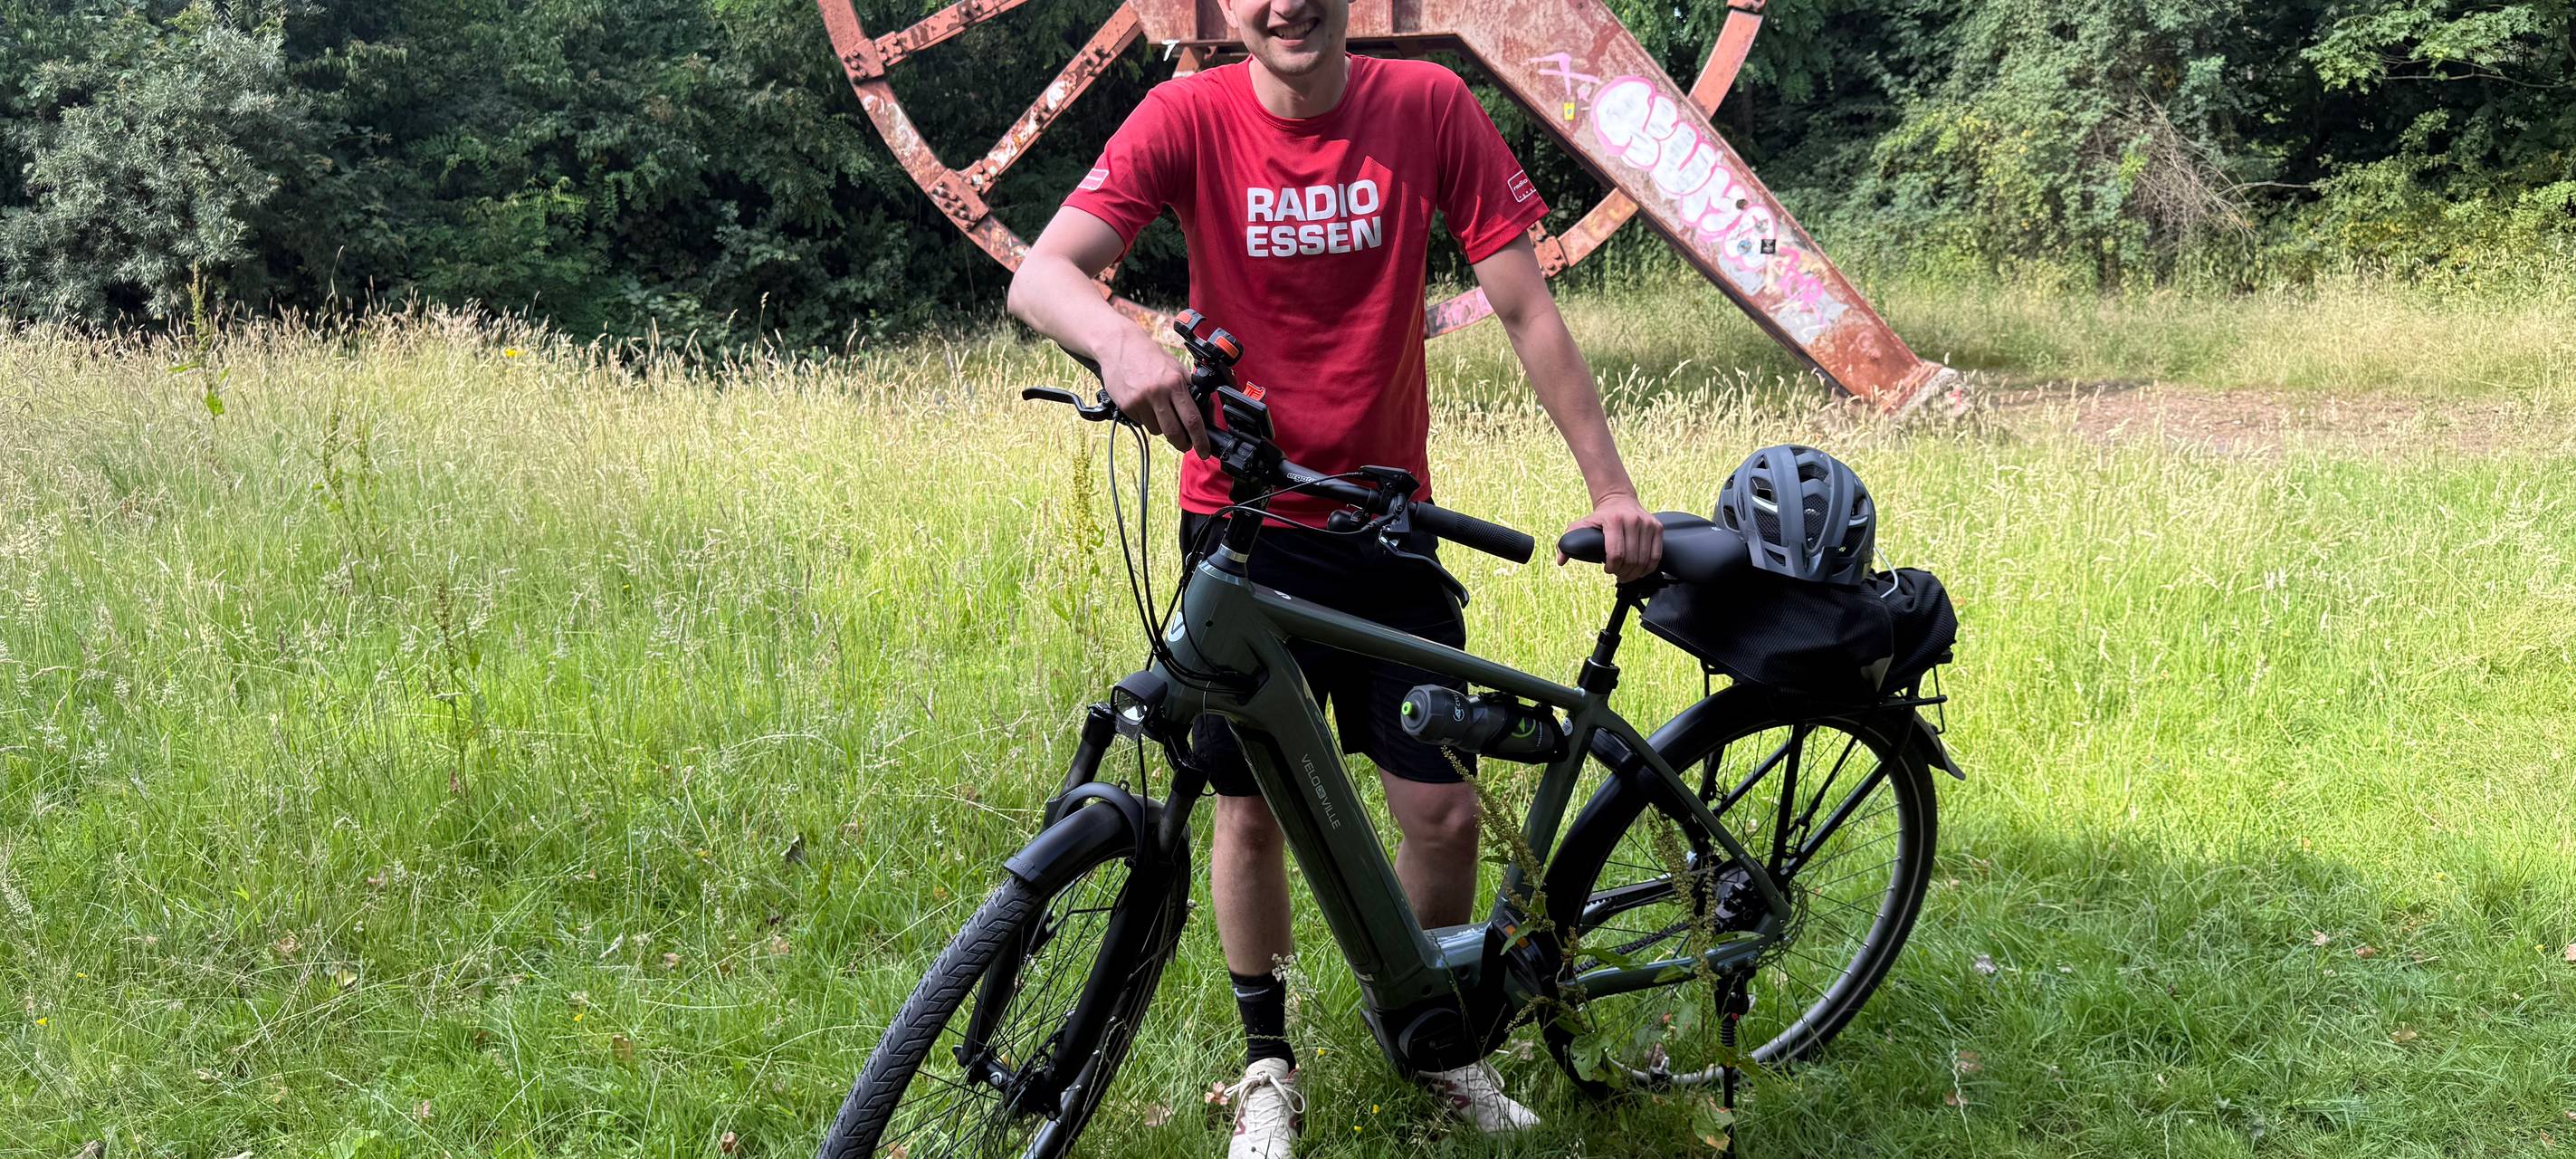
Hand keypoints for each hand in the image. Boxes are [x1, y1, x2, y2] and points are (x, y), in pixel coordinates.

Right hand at [1100, 329, 1208, 456]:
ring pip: (1157, 430)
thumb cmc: (1150, 357)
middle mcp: (1158, 393)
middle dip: (1183, 444)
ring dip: (1162, 428)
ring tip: (1159, 411)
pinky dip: (1147, 420)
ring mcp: (1140, 401)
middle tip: (1186, 445)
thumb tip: (1206, 414)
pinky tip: (1145, 404)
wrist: (1119, 346)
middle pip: (1174, 432)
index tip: (1204, 451)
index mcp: (1175, 383)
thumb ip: (1191, 389)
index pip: (1192, 419)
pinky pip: (1142, 423)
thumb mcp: (1177, 368)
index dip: (1200, 440)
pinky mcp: (1127, 406)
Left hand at [1559, 493, 1662, 582]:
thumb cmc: (1599, 516)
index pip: (1616, 554)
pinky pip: (1656, 555)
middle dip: (1623, 573)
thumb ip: (1567, 542)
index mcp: (1614, 521)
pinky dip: (1648, 567)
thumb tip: (1561, 561)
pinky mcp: (1657, 527)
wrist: (1619, 499)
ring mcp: (1647, 524)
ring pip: (1644, 560)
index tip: (1608, 570)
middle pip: (1631, 559)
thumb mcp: (1580, 525)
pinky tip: (1639, 570)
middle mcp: (1633, 520)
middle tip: (1618, 575)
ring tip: (1627, 574)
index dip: (1612, 568)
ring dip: (1635, 573)